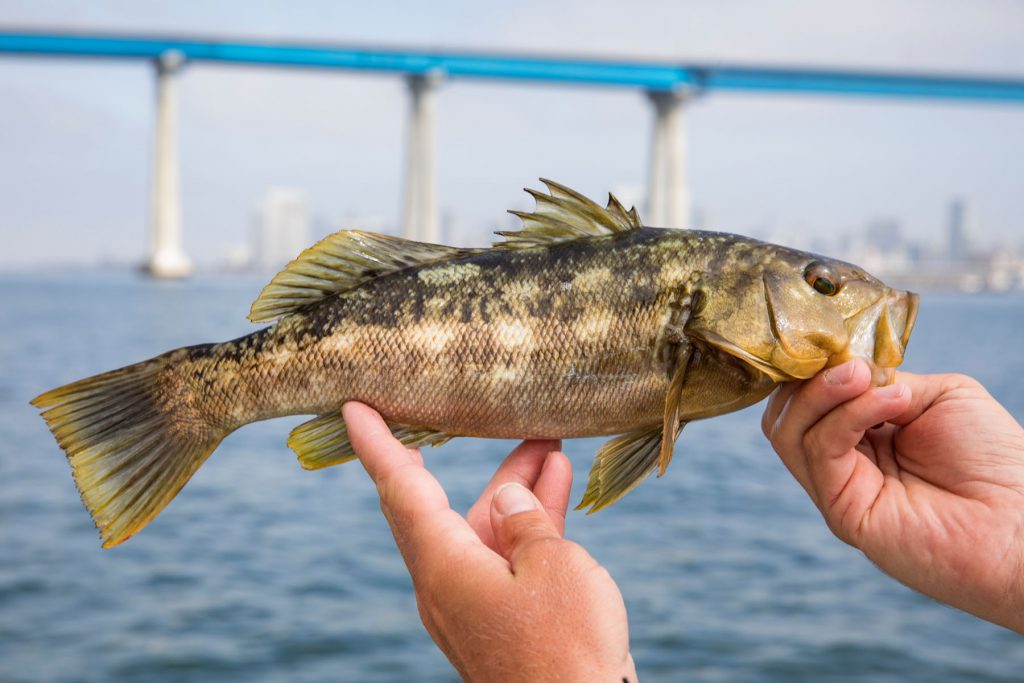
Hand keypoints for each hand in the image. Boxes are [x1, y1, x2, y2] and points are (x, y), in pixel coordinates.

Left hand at [343, 402, 636, 681]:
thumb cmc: (566, 649)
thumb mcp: (554, 567)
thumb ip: (528, 521)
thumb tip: (509, 499)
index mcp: (443, 566)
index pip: (400, 489)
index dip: (377, 444)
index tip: (353, 407)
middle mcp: (446, 580)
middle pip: (442, 502)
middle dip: (464, 456)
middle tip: (454, 408)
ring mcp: (473, 600)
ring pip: (483, 525)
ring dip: (514, 485)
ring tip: (547, 440)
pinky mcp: (499, 616)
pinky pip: (505, 555)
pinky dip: (528, 522)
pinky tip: (557, 485)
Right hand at [762, 359, 1023, 632]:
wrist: (1022, 522)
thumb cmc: (996, 462)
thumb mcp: (936, 394)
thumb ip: (882, 381)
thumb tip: (846, 372)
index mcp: (859, 437)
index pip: (804, 397)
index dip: (812, 366)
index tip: (835, 342)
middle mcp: (840, 465)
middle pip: (784, 413)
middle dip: (808, 377)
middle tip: (848, 362)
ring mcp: (836, 490)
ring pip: (787, 431)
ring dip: (823, 392)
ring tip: (865, 376)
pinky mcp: (842, 512)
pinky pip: (821, 451)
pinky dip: (849, 415)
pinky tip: (893, 400)